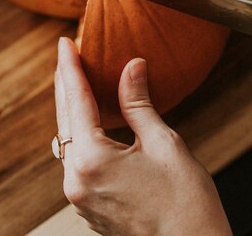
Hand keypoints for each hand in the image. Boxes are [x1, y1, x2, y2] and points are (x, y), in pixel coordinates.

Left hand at [54, 37, 231, 235]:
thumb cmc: (186, 204)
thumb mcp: (164, 143)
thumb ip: (139, 104)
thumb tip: (132, 67)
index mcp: (92, 160)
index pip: (76, 100)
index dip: (71, 68)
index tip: (65, 44)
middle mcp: (76, 180)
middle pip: (65, 119)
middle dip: (67, 86)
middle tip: (69, 58)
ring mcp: (80, 197)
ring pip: (68, 141)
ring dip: (73, 113)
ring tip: (79, 86)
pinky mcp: (88, 207)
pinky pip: (76, 162)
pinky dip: (82, 139)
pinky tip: (92, 126)